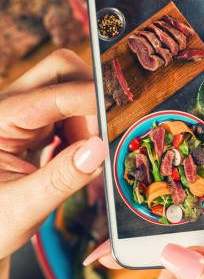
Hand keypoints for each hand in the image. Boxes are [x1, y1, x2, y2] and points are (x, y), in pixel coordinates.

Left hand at [0, 49, 107, 258]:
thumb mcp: (23, 207)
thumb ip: (62, 178)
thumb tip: (99, 149)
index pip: (50, 94)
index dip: (88, 99)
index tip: (117, 115)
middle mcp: (10, 108)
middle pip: (60, 71)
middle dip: (90, 95)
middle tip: (99, 137)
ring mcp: (23, 113)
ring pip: (70, 87)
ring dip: (89, 116)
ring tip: (85, 156)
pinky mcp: (36, 124)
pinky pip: (71, 109)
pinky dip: (85, 128)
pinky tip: (78, 155)